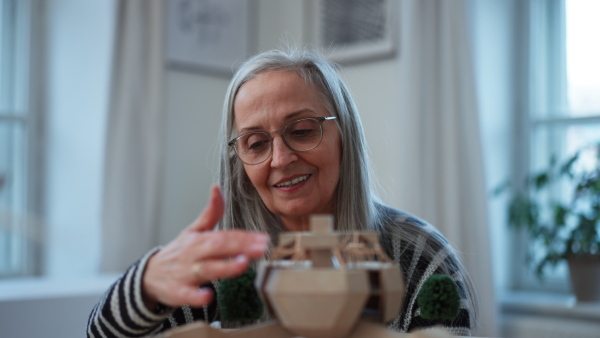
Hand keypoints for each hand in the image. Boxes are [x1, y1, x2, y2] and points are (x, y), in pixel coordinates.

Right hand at [142, 185, 268, 308]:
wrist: (149, 276)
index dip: (245, 236)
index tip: (263, 238)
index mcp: (200, 239)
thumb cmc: (178, 252)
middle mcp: (194, 254)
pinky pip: (187, 295)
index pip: (225, 235)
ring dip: (225, 267)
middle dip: (241, 247)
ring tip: (243, 264)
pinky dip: (197, 296)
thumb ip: (210, 212)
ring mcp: (186, 273)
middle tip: (261, 248)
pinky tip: (208, 296)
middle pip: (218, 247)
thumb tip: (217, 187)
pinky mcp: (178, 292)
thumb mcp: (193, 231)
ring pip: (206, 269)